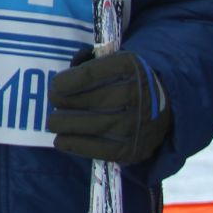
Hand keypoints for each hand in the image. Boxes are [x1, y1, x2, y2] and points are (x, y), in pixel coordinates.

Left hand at [49, 49, 171, 164]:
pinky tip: (60, 141)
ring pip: (95, 125)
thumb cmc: (124, 81)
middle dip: (65, 102)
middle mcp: (138, 94)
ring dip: (66, 124)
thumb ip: (90, 68)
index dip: (69, 81)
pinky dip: (76, 145)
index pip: (93, 73)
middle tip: (53, 102)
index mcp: (130, 67)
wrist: (159, 107)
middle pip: (93, 100)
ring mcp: (138, 123)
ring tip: (53, 122)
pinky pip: (101, 149)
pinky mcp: (134, 148)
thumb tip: (59, 86)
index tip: (55, 85)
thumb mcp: (112, 63)